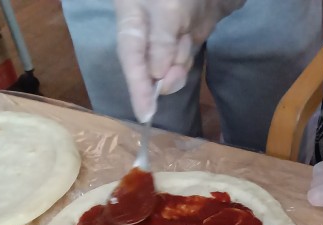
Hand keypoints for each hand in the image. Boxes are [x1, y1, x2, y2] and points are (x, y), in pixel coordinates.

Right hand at [114, 0, 244, 121]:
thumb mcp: (168, 8)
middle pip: (149, 66)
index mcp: (132, 16)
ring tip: (187, 36)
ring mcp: (169, 31)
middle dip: (165, 72)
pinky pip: (183, 58)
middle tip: (179, 63)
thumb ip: (161, 42)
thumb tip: (157, 77)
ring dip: (180, 62)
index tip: (145, 116)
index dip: (137, 88)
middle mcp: (146, 27)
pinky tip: (191, 38)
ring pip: (169, 64)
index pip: (130, 58)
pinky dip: (187, 59)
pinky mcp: (188, 32)